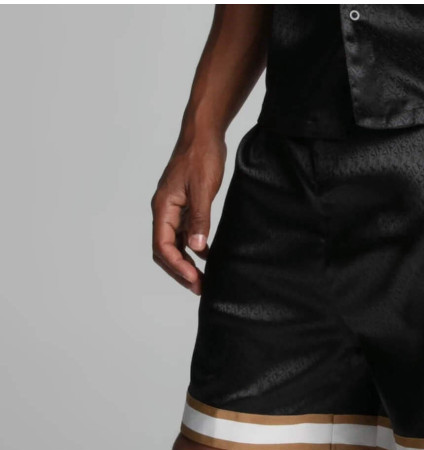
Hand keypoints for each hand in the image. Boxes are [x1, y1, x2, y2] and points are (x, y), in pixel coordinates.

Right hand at [151, 135, 225, 293]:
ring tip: (203, 280)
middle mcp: (164, 211)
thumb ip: (200, 219)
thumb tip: (197, 248)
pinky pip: (184, 235)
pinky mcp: (184, 208)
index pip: (163, 246)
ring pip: (174, 245)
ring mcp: (174, 210)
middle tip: (200, 288)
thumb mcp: (203, 189)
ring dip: (186, 264)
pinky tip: (208, 258)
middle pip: (165, 251)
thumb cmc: (201, 156)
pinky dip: (193, 250)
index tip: (195, 279)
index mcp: (163, 207)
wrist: (203, 133)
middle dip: (180, 272)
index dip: (178, 266)